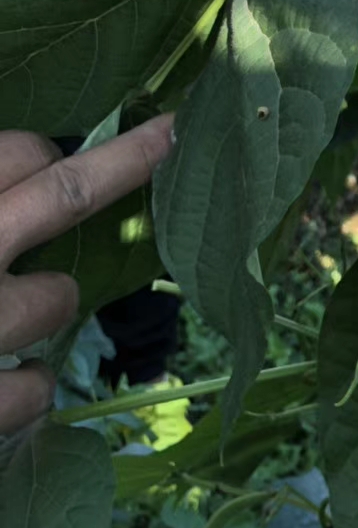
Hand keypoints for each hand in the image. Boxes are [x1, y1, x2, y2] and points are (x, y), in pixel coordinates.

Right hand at [0, 113, 172, 434]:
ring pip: (58, 297)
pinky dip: (26, 391)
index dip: (39, 152)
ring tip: (2, 316)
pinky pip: (36, 391)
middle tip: (170, 135)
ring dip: (47, 303)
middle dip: (130, 159)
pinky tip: (2, 389)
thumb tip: (25, 159)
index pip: (16, 151)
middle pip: (67, 191)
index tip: (52, 152)